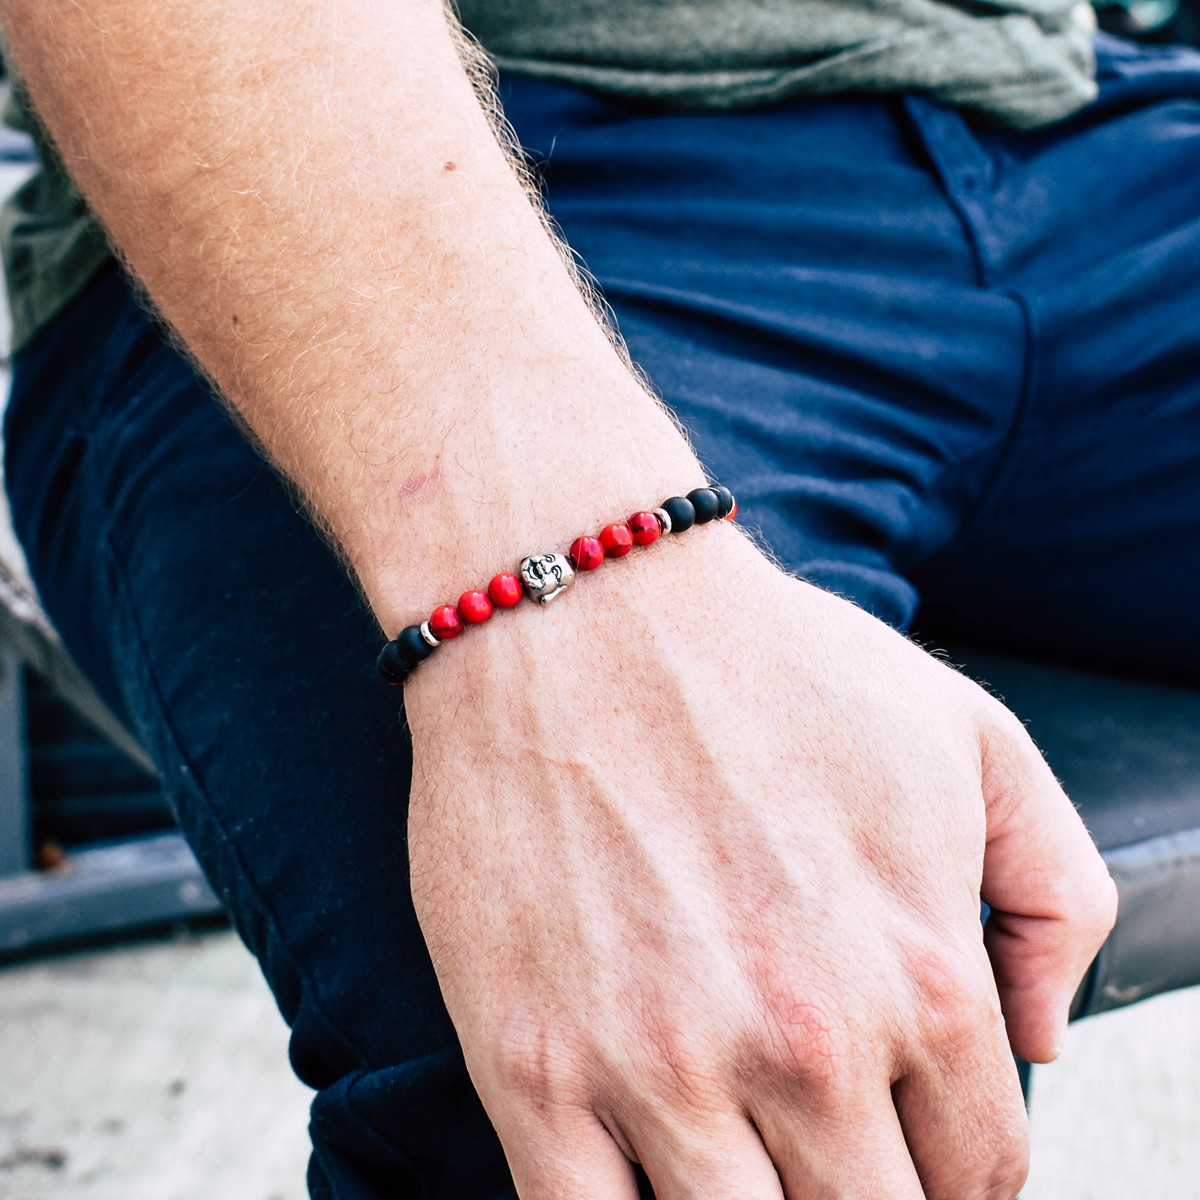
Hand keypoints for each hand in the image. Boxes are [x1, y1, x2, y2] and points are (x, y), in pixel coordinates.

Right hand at [405, 524, 1115, 1199]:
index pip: (979, 1174)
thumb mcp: (967, 735)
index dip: (952, 1173)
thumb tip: (1043, 1037)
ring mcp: (660, 1068)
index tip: (906, 1145)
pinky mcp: (533, 1070)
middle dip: (858, 1195)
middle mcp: (803, 1044)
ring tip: (735, 1152)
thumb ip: (1054, 892)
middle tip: (818, 1149)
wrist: (577, 613)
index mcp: (920, 976)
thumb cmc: (761, 662)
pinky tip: (642, 1176)